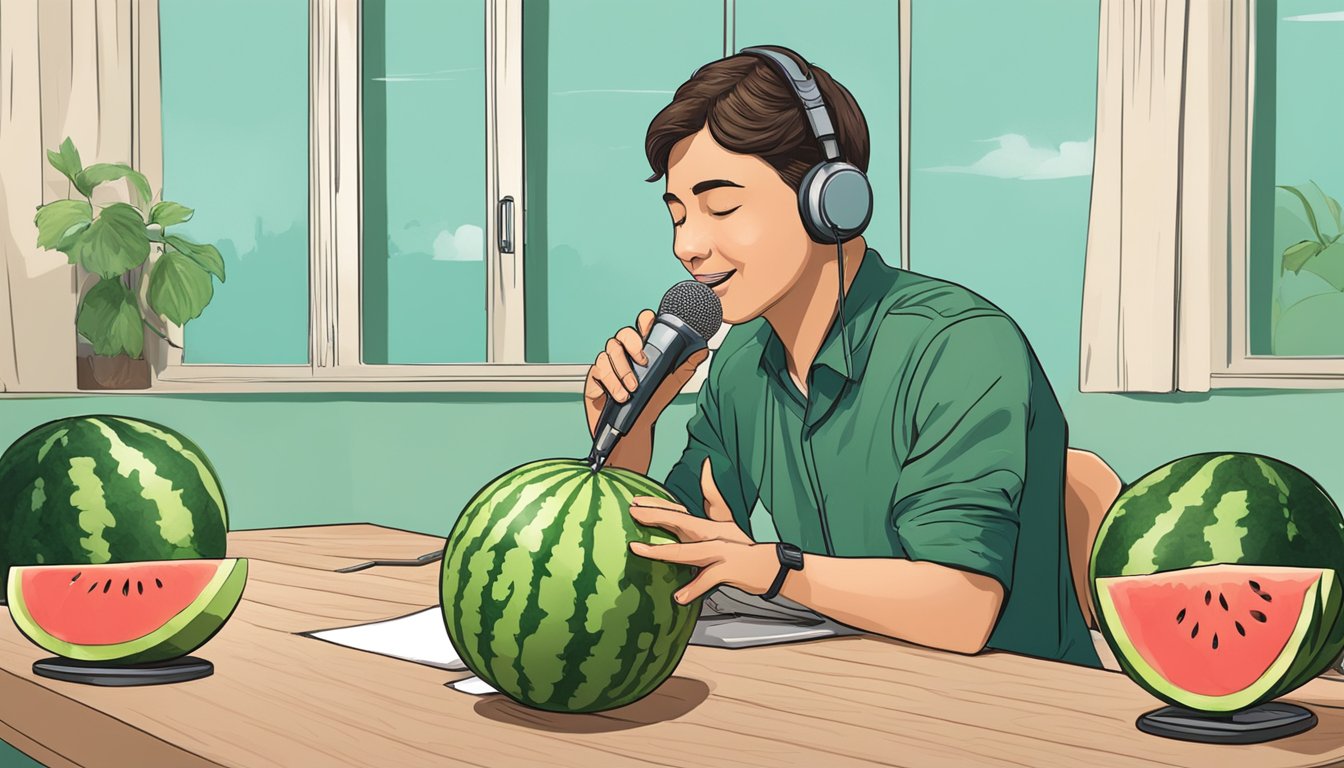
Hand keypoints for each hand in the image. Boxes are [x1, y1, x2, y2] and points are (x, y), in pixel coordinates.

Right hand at [583, 309, 710, 438]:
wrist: (633, 430)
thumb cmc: (651, 403)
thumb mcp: (673, 383)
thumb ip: (687, 364)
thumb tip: (703, 348)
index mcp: (641, 349)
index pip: (641, 325)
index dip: (644, 321)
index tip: (650, 328)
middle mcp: (624, 353)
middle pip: (622, 334)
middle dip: (632, 344)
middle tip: (643, 362)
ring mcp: (608, 364)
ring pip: (610, 350)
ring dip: (623, 369)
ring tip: (633, 388)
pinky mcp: (595, 377)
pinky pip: (598, 369)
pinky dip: (611, 382)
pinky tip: (621, 395)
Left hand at [628, 458, 778, 603]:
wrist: (770, 566)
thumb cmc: (744, 545)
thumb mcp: (727, 520)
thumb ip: (712, 496)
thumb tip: (705, 467)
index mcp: (707, 526)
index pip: (678, 512)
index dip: (656, 506)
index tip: (634, 503)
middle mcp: (711, 535)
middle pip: (680, 523)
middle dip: (655, 516)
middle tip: (633, 512)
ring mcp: (720, 552)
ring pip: (688, 551)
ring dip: (663, 551)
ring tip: (639, 550)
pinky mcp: (729, 570)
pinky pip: (709, 579)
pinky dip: (694, 588)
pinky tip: (679, 597)